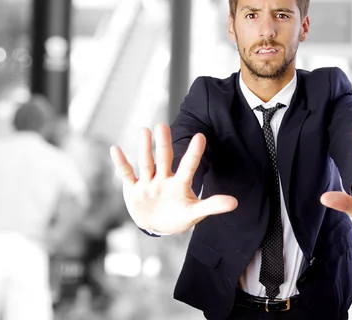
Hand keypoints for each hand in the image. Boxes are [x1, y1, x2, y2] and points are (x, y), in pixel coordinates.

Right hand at [110, 124, 237, 233]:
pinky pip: (127, 174)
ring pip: (146, 163)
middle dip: (163, 144)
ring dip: (144, 149)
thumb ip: (212, 205)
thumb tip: (235, 203)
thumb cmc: (178, 216)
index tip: (201, 136)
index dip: (194, 153)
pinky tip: (116, 149)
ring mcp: (148, 183)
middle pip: (164, 159)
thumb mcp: (195, 212)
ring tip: (144, 131)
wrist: (156, 225)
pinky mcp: (133, 189)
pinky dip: (121, 163)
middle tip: (163, 125)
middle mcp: (164, 179)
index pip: (189, 166)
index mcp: (180, 184)